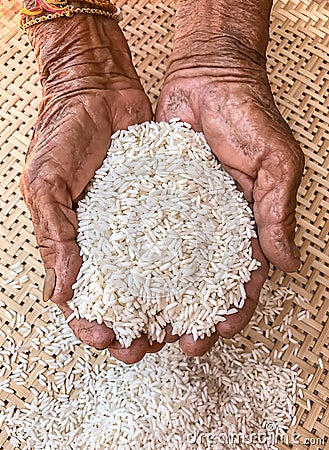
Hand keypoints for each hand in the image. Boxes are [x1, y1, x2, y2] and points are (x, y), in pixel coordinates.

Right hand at [20, 14, 161, 363]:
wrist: (98, 89)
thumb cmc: (61, 133)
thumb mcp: (45, 184)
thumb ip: (52, 235)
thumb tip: (61, 290)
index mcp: (74, 240)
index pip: (80, 295)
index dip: (90, 323)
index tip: (106, 341)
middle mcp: (109, 238)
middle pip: (122, 296)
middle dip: (133, 326)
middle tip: (148, 348)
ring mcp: (138, 224)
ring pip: (154, 277)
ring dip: (163, 306)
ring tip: (177, 328)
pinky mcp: (165, 204)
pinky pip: (177, 238)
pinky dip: (186, 264)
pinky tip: (199, 284)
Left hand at [156, 35, 302, 354]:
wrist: (209, 76)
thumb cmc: (250, 115)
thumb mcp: (275, 163)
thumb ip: (277, 213)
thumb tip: (287, 264)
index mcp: (246, 224)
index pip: (243, 278)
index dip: (233, 310)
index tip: (217, 334)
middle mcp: (212, 226)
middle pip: (201, 283)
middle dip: (190, 316)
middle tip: (174, 345)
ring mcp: (181, 214)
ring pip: (168, 267)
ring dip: (158, 299)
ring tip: (142, 327)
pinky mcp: (154, 197)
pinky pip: (142, 233)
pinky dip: (133, 260)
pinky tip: (121, 283)